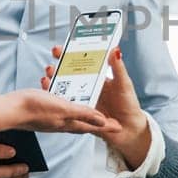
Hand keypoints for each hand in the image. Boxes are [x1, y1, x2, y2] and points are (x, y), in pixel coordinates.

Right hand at [1, 88, 116, 135]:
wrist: (9, 110)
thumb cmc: (34, 109)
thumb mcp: (63, 109)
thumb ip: (83, 113)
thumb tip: (102, 120)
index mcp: (69, 122)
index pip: (92, 126)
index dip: (106, 126)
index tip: (118, 127)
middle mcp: (61, 122)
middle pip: (83, 120)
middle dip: (94, 117)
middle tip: (106, 116)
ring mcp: (50, 118)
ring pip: (69, 112)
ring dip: (77, 105)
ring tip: (85, 100)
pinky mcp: (41, 111)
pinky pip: (56, 104)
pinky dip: (61, 99)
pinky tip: (59, 94)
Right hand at [45, 48, 148, 162]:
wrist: (129, 131)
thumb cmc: (128, 105)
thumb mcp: (124, 85)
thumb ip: (118, 69)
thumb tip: (115, 50)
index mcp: (100, 78)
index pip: (85, 62)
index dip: (75, 53)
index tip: (66, 46)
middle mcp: (90, 87)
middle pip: (72, 73)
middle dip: (61, 63)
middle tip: (55, 54)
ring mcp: (83, 99)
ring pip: (65, 86)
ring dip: (56, 78)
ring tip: (49, 72)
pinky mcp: (78, 112)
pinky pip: (64, 101)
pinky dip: (55, 94)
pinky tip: (48, 88)